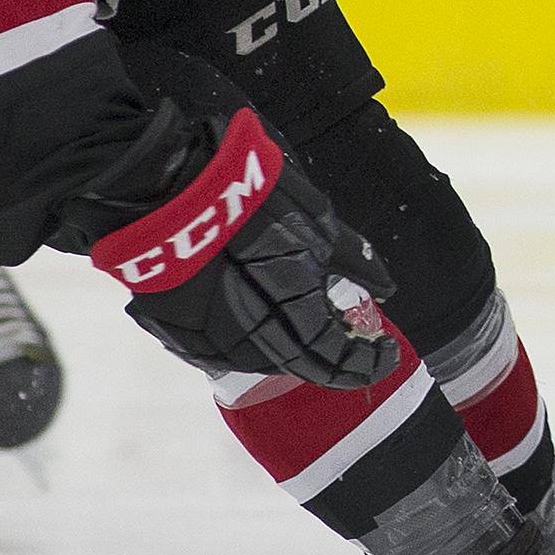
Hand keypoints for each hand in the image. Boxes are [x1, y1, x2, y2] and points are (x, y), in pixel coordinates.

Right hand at [76, 103, 402, 388]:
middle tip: (347, 334)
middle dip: (330, 355)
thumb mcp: (316, 223)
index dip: (366, 362)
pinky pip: (221, 348)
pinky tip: (256, 312)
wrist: (167, 189)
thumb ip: (352, 260)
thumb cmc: (250, 200)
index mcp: (294, 318)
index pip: (338, 361)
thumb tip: (386, 287)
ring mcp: (210, 341)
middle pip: (300, 366)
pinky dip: (248, 337)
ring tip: (304, 318)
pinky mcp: (178, 330)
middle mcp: (254, 342)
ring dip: (288, 346)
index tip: (383, 350)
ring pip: (260, 359)